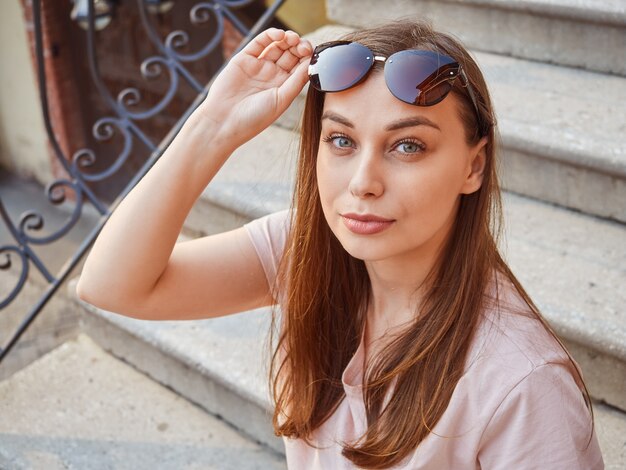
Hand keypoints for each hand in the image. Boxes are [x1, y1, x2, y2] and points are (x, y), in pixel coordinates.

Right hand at [198, 28, 312, 149]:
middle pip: (291, 54)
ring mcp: (259, 66)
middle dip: (299, 46)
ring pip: (277, 46)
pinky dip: (270, 35)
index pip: (301, 66)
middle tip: (302, 45)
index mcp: (284, 87)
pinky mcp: (244, 59)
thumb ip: (297, 80)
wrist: (225, 121)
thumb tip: (312, 62)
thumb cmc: (255, 117)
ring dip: (287, 39)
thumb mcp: (282, 100)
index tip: (311, 54)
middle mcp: (272, 76)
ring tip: (291, 38)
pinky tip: (279, 34)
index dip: (308, 57)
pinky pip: (260, 42)